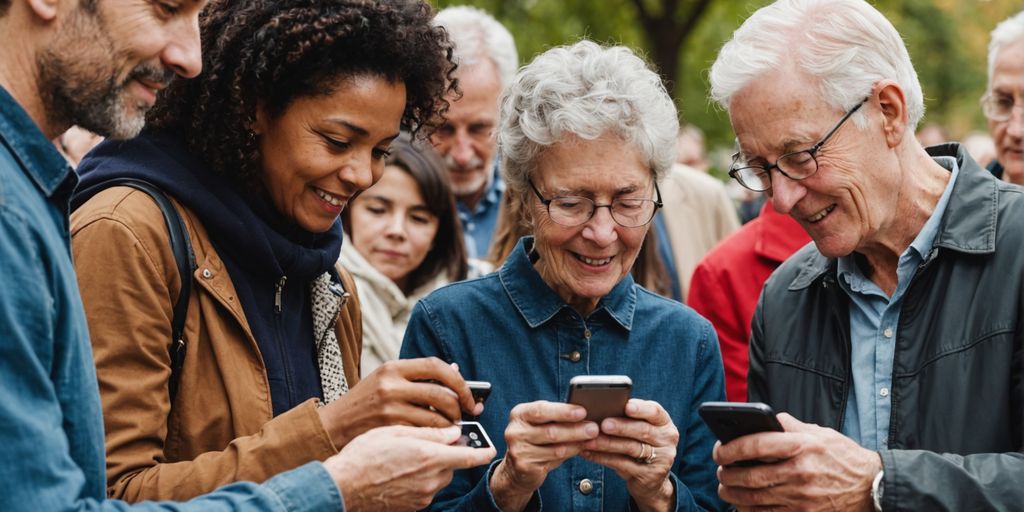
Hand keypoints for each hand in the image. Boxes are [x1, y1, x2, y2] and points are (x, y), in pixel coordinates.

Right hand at [318, 358, 481, 447]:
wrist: (334, 426)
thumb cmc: (365, 403)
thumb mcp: (387, 380)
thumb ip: (418, 376)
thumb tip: (456, 371)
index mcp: (394, 367)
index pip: (437, 366)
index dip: (459, 382)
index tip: (468, 395)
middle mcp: (392, 385)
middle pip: (441, 394)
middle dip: (460, 408)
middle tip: (465, 416)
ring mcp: (390, 408)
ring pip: (436, 419)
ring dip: (451, 427)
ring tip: (451, 430)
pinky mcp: (389, 430)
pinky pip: (424, 435)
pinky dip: (436, 439)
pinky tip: (436, 440)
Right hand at [324, 425, 494, 511]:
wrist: (342, 487)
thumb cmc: (363, 456)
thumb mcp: (395, 431)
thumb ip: (428, 432)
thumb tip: (452, 433)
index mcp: (428, 457)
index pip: (467, 457)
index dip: (482, 453)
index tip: (490, 450)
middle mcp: (429, 480)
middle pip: (451, 466)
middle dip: (444, 456)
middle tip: (424, 446)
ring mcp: (421, 497)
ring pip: (438, 479)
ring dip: (430, 469)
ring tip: (404, 460)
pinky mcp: (412, 507)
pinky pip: (424, 491)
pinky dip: (418, 482)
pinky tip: (399, 474)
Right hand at [490, 401, 599, 511]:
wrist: (517, 467)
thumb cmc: (535, 439)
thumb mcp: (541, 423)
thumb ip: (557, 418)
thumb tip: (586, 414)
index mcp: (519, 414)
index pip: (541, 410)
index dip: (563, 411)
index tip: (583, 411)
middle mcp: (515, 431)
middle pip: (550, 431)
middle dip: (575, 429)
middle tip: (594, 428)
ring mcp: (518, 450)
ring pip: (555, 448)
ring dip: (577, 443)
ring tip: (592, 440)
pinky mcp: (525, 466)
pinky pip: (554, 460)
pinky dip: (571, 453)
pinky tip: (581, 449)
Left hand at [581, 399, 677, 511]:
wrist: (651, 478)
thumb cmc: (640, 445)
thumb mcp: (639, 430)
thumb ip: (627, 418)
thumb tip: (599, 410)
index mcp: (664, 423)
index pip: (655, 411)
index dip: (641, 408)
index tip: (626, 406)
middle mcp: (667, 439)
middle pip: (643, 430)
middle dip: (621, 427)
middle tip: (603, 424)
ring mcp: (661, 458)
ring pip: (631, 448)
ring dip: (608, 444)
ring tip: (590, 440)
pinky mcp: (650, 475)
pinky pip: (623, 465)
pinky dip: (603, 458)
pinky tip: (589, 453)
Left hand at [714, 413, 881, 510]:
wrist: (872, 486)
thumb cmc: (842, 456)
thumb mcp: (819, 432)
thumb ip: (789, 425)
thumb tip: (762, 418)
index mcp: (803, 446)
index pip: (756, 444)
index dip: (731, 447)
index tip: (719, 449)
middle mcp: (801, 472)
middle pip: (751, 475)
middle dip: (727, 473)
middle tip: (719, 470)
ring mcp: (802, 497)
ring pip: (755, 498)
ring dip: (733, 493)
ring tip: (725, 486)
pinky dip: (749, 510)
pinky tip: (741, 504)